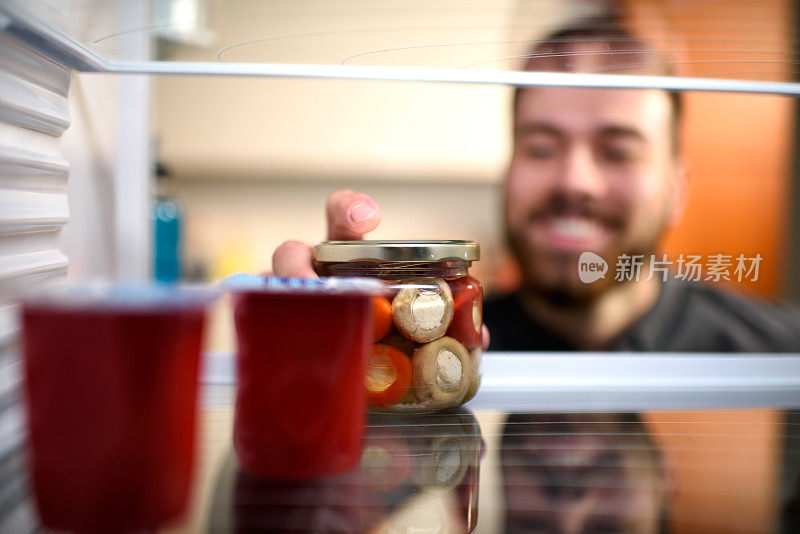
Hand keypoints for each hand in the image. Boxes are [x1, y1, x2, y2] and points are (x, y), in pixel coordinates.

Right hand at [271, 189, 489, 349]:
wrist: (359, 371)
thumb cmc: (388, 331)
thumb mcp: (420, 321)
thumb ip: (448, 322)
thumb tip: (482, 335)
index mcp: (349, 258)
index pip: (342, 217)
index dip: (350, 209)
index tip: (370, 219)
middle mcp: (314, 274)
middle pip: (293, 251)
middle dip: (298, 260)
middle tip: (314, 281)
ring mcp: (292, 304)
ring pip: (270, 290)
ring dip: (282, 300)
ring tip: (300, 316)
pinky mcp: (279, 335)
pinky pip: (264, 330)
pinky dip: (271, 336)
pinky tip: (284, 350)